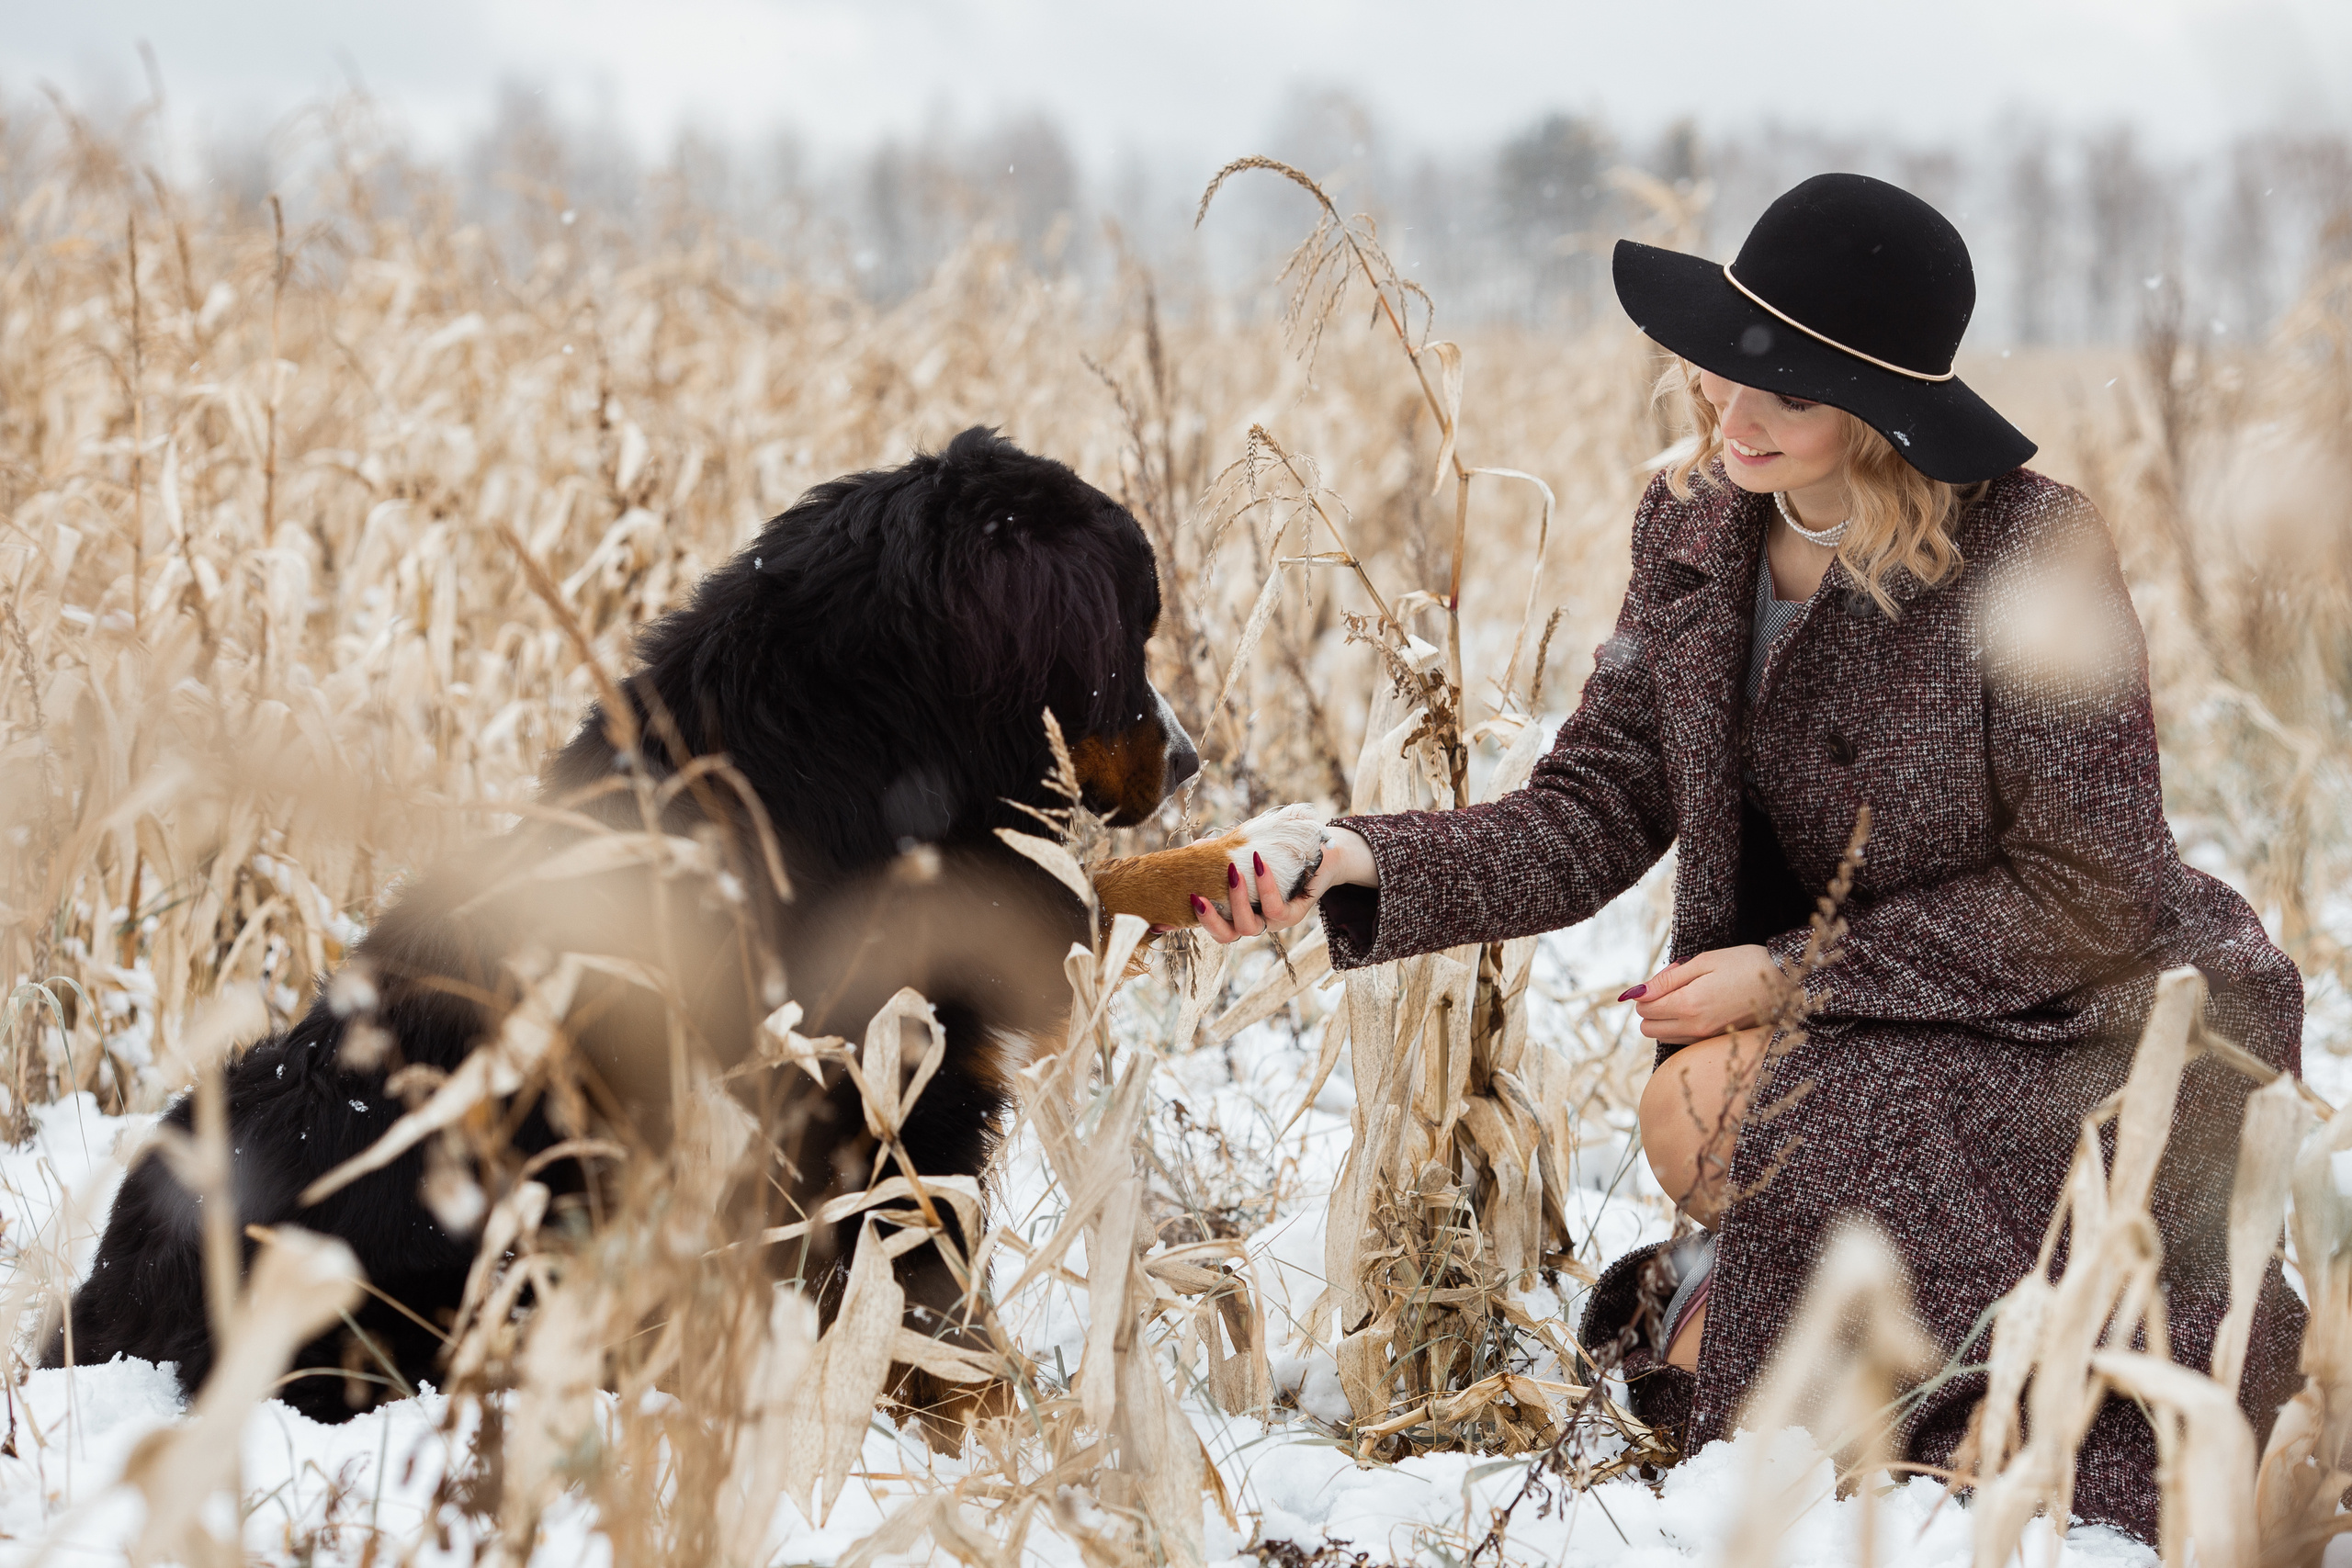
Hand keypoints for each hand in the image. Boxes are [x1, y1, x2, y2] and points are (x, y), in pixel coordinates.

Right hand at [1195, 827, 1375, 944]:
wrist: (1320, 851)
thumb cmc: (1278, 852)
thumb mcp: (1245, 850)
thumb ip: (1222, 852)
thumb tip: (1197, 849)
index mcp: (1238, 911)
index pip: (1212, 925)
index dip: (1192, 923)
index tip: (1171, 913)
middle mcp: (1254, 921)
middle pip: (1225, 936)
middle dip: (1209, 919)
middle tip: (1196, 896)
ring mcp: (1273, 922)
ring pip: (1248, 928)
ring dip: (1236, 900)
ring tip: (1233, 871)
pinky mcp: (1294, 915)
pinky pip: (1275, 908)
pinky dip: (1264, 886)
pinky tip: (1259, 863)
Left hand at [1623, 945, 1779, 1044]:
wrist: (1784, 981)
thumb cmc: (1744, 964)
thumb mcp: (1703, 962)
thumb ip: (1667, 979)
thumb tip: (1638, 993)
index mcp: (1689, 1004)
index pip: (1645, 1008)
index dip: (1645, 994)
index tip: (1662, 980)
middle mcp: (1695, 1026)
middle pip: (1649, 1028)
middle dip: (1651, 1008)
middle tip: (1671, 987)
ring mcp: (1708, 1037)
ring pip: (1665, 1036)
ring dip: (1665, 1018)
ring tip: (1687, 994)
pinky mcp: (1718, 1040)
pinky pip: (1684, 1039)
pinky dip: (1680, 1026)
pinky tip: (1698, 1006)